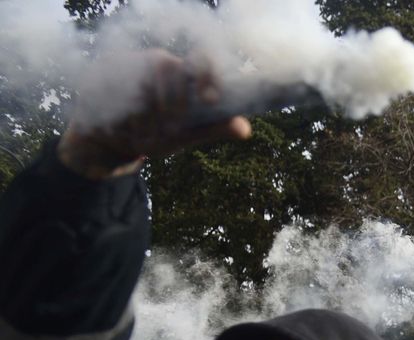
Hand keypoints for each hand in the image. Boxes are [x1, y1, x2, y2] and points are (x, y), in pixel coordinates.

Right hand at [58, 50, 251, 179]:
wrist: (107, 139)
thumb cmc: (154, 132)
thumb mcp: (185, 135)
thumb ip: (212, 129)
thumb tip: (245, 129)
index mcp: (181, 72)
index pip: (201, 57)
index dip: (208, 71)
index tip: (211, 100)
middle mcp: (155, 60)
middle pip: (165, 63)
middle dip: (170, 101)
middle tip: (169, 128)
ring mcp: (126, 62)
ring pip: (138, 74)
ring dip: (144, 110)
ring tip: (144, 134)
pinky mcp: (100, 69)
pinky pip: (111, 84)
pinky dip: (120, 110)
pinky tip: (122, 127)